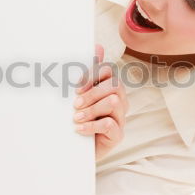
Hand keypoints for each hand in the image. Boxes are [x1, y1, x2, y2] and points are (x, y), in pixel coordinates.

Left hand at [73, 43, 128, 160]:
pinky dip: (92, 126)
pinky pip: (110, 125)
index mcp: (109, 87)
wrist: (74, 148)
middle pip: (114, 85)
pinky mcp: (117, 135)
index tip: (76, 86)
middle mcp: (119, 100)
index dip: (92, 75)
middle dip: (92, 93)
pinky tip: (79, 129)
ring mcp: (120, 118)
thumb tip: (97, 46)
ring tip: (76, 118)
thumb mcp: (79, 94)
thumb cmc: (78, 117)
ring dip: (92, 109)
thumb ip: (87, 72)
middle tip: (75, 104)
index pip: (108, 71)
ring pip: (114, 102)